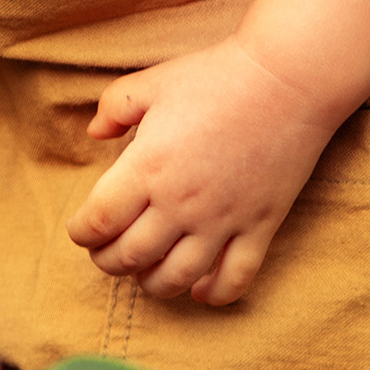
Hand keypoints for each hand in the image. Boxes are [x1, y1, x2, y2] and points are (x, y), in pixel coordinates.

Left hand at [65, 38, 343, 306]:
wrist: (288, 79)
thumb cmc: (216, 76)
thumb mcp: (152, 82)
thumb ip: (114, 108)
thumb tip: (95, 133)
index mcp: (147, 167)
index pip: (99, 222)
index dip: (82, 233)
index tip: (82, 230)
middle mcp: (180, 203)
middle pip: (130, 257)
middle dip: (109, 262)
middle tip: (106, 253)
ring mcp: (222, 220)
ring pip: (176, 278)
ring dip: (152, 283)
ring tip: (145, 272)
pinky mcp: (260, 226)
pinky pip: (234, 279)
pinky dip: (212, 294)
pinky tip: (198, 288)